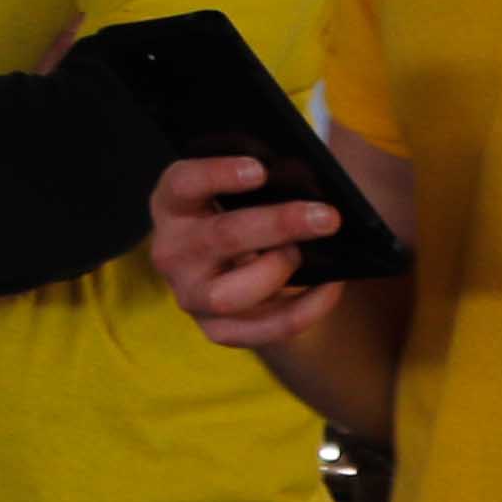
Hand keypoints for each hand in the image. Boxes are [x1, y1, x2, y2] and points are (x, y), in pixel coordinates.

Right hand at [146, 153, 343, 349]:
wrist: (230, 261)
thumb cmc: (242, 210)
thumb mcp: (239, 188)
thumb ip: (266, 180)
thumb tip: (312, 183)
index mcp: (172, 204)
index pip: (184, 183)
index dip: (218, 174)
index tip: (260, 170)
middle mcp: (172, 251)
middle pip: (220, 237)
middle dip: (278, 226)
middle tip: (326, 217)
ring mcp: (190, 294)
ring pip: (228, 295)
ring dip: (277, 272)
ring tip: (302, 253)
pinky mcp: (215, 329)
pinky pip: (262, 330)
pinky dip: (303, 310)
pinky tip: (329, 286)